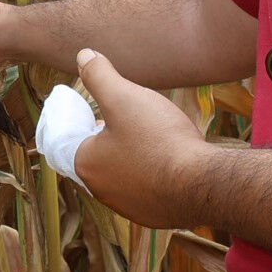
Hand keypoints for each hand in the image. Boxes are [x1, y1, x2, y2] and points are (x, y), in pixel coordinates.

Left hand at [68, 49, 210, 225]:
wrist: (203, 183)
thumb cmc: (158, 139)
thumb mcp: (124, 97)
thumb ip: (99, 76)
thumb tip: (82, 55)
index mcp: (85, 164)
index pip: (68, 140)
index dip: (78, 122)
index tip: (91, 111)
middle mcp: (101, 191)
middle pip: (95, 158)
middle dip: (103, 138)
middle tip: (117, 119)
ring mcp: (128, 206)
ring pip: (120, 175)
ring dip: (127, 156)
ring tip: (144, 137)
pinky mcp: (154, 215)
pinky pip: (145, 190)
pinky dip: (149, 174)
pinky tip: (166, 160)